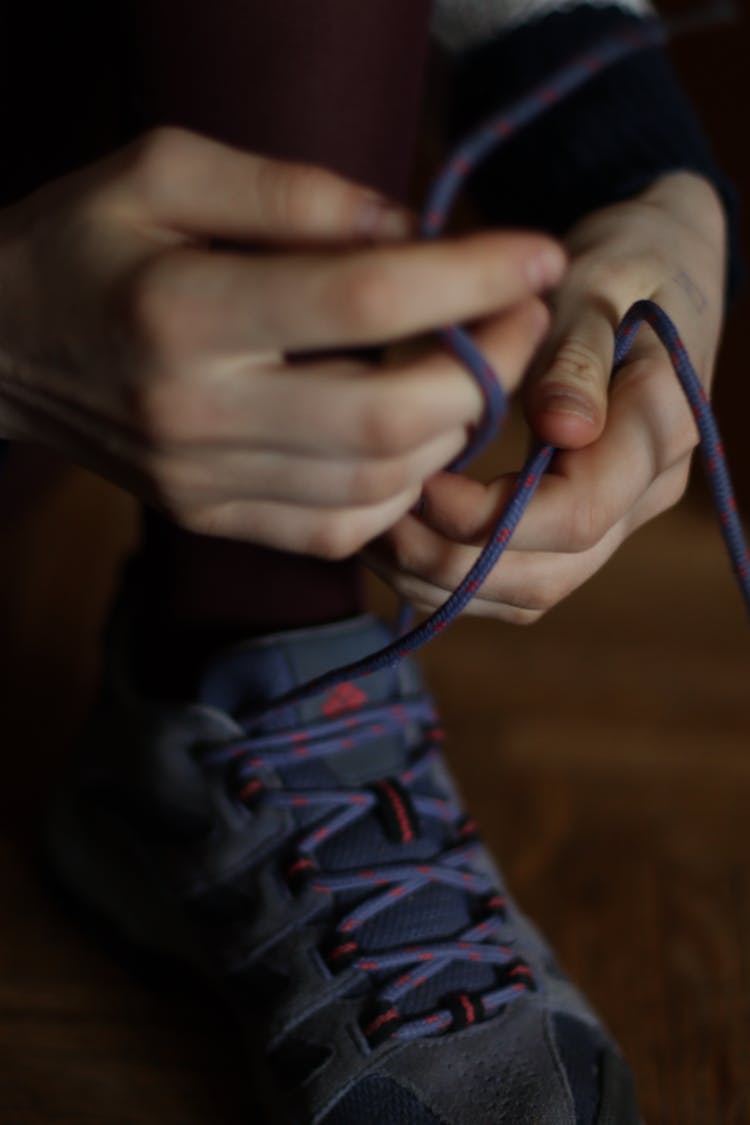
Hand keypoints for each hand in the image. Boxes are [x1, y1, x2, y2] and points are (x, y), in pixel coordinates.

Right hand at [0, 126, 563, 554]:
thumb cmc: (83, 243)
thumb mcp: (165, 170)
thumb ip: (291, 192)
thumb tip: (411, 232)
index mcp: (182, 309)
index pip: (361, 300)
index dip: (471, 278)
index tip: (535, 252)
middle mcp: (197, 413)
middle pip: (389, 418)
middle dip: (486, 372)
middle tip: (520, 318)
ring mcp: (203, 482)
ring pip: (376, 488)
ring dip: (452, 432)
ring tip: (471, 371)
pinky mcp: (211, 517)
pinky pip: (336, 530)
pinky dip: (399, 489)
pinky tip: (410, 436)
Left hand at [366, 171, 726, 621]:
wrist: (659, 266)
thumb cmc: (625, 261)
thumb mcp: (601, 284)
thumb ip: (578, 356)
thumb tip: (564, 428)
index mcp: (657, 434)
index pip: (575, 516)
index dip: (488, 518)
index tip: (419, 481)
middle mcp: (642, 493)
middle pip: (544, 576)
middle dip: (448, 561)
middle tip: (375, 515)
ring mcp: (614, 518)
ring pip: (526, 593)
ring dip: (441, 580)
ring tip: (372, 533)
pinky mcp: (578, 524)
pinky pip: (515, 582)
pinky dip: (451, 576)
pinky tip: (397, 539)